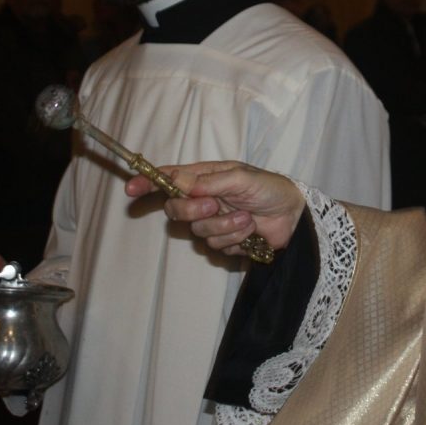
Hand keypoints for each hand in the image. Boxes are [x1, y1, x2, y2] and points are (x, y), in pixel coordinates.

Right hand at [125, 161, 304, 255]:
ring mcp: (212, 222)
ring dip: (225, 226)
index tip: (131, 188)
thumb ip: (211, 181)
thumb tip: (183, 184)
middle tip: (214, 205)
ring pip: (198, 232)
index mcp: (204, 178)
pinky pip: (216, 247)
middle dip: (193, 210)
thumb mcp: (242, 177)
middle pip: (176, 210)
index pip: (169, 179)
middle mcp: (203, 199)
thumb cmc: (269, 188)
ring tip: (247, 218)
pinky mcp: (224, 242)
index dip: (148, 182)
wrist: (293, 216)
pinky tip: (251, 232)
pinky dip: (235, 239)